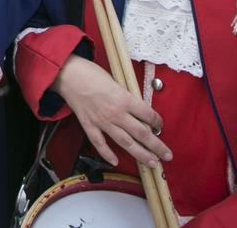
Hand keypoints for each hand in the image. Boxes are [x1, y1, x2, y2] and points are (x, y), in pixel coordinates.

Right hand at [52, 56, 171, 167]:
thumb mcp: (115, 81)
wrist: (68, 74)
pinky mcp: (89, 125)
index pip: (148, 114)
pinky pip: (100, 143)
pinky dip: (107, 154)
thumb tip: (137, 108)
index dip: (157, 121)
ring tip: (151, 163)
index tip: (160, 125)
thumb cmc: (91, 73)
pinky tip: (115, 161)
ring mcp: (102, 121)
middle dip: (156, 146)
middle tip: (167, 155)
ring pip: (125, 142)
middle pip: (141, 133)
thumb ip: (126, 97)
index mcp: (124, 99)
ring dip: (140, 154)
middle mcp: (116, 113)